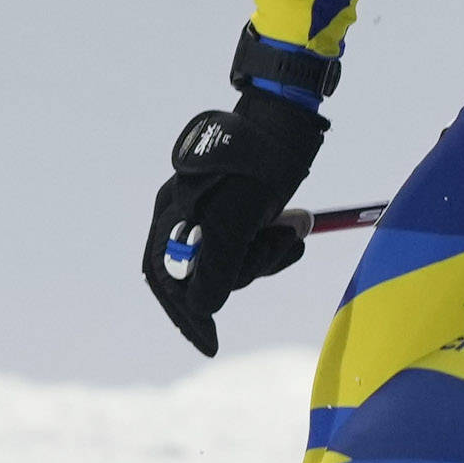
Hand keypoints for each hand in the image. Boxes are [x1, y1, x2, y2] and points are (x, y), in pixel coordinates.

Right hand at [141, 87, 324, 354]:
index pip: (168, 279)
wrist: (287, 120)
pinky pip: (255, 246)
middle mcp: (188, 219)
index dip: (186, 315)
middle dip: (251, 267)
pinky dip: (277, 244)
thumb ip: (218, 265)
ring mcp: (215, 216)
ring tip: (294, 224)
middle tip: (282, 243)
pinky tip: (295, 223)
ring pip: (237, 262)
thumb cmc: (256, 165)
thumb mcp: (237, 219)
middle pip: (209, 274)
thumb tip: (202, 308)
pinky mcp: (243, 212)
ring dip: (270, 253)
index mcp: (173, 216)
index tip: (210, 343)